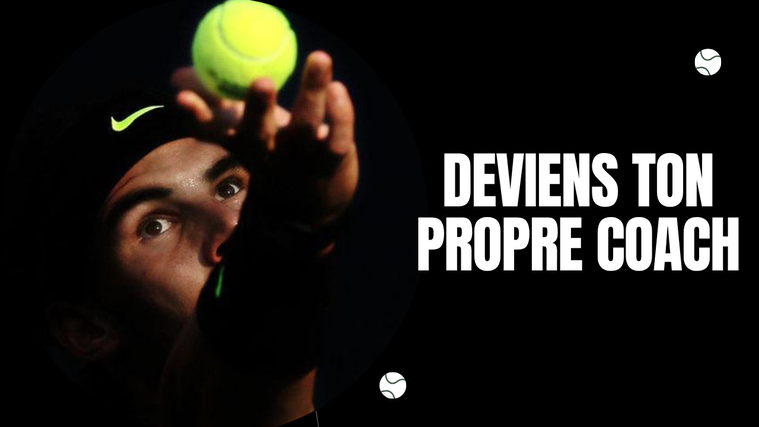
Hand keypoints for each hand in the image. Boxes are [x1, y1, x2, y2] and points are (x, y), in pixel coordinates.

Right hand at [173, 51, 357, 229]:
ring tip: (320, 57)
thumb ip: (215, 100)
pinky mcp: (334, 162)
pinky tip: (337, 89)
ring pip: (306, 128)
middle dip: (257, 108)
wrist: (312, 208)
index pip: (213, 133)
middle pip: (259, 134)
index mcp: (240, 146)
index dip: (198, 117)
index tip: (182, 98)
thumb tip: (178, 78)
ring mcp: (301, 162)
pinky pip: (338, 139)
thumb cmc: (272, 153)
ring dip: (312, 92)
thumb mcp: (240, 130)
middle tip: (261, 80)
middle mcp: (267, 156)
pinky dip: (341, 114)